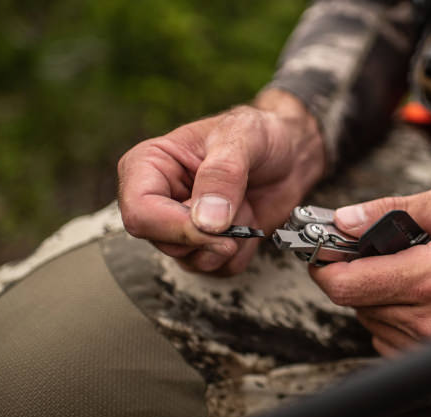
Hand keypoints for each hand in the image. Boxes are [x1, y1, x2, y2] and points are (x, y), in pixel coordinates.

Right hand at [117, 89, 324, 273]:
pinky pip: (220, 269)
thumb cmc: (261, 134)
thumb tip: (204, 221)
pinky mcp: (207, 245)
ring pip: (192, 261)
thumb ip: (222, 175)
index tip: (215, 225)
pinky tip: (250, 220)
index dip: (177, 227)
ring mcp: (182, 226)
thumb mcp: (243, 138)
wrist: (290, 153)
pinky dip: (244, 250)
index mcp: (149, 165)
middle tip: (240, 202)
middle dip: (212, 232)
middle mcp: (160, 199)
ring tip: (244, 204)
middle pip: (166, 243)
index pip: (140, 213)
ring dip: (231, 239)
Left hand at [310, 185, 430, 355]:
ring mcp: (429, 343)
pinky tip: (413, 294)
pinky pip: (382, 334)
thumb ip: (394, 208)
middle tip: (374, 252)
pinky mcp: (429, 355)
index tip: (324, 250)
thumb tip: (345, 219)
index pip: (347, 285)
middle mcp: (428, 319)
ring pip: (366, 316)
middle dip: (355, 272)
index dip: (325, 266)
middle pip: (353, 300)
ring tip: (406, 270)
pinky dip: (387, 311)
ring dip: (373, 291)